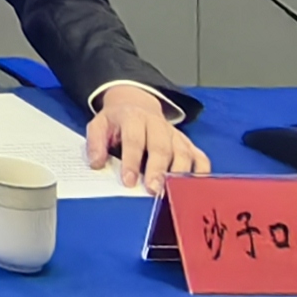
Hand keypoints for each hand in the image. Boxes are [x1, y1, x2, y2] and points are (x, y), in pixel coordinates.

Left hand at [83, 87, 208, 186]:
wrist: (136, 103)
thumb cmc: (117, 121)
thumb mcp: (99, 124)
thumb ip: (95, 142)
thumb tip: (96, 164)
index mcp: (133, 118)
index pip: (134, 139)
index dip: (132, 161)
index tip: (128, 181)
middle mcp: (157, 125)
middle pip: (161, 147)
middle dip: (158, 170)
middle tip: (154, 190)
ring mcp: (175, 135)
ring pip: (183, 153)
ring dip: (179, 174)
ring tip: (174, 193)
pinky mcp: (187, 143)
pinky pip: (200, 157)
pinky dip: (201, 172)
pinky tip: (195, 187)